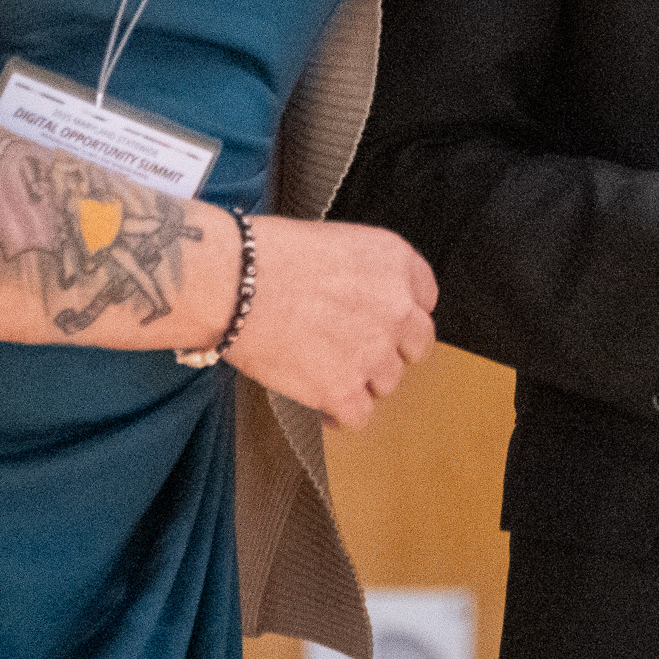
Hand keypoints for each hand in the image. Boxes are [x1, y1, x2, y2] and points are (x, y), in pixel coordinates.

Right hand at [223, 213, 439, 428]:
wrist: (234, 284)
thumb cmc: (266, 255)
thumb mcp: (334, 243)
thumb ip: (364, 274)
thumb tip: (359, 299)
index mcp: (395, 262)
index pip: (425, 297)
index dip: (401, 312)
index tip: (384, 320)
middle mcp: (395, 308)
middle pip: (417, 344)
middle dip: (391, 349)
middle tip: (359, 349)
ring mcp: (373, 352)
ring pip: (388, 382)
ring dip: (364, 380)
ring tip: (330, 372)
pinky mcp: (343, 390)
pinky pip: (359, 416)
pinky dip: (341, 415)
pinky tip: (325, 406)